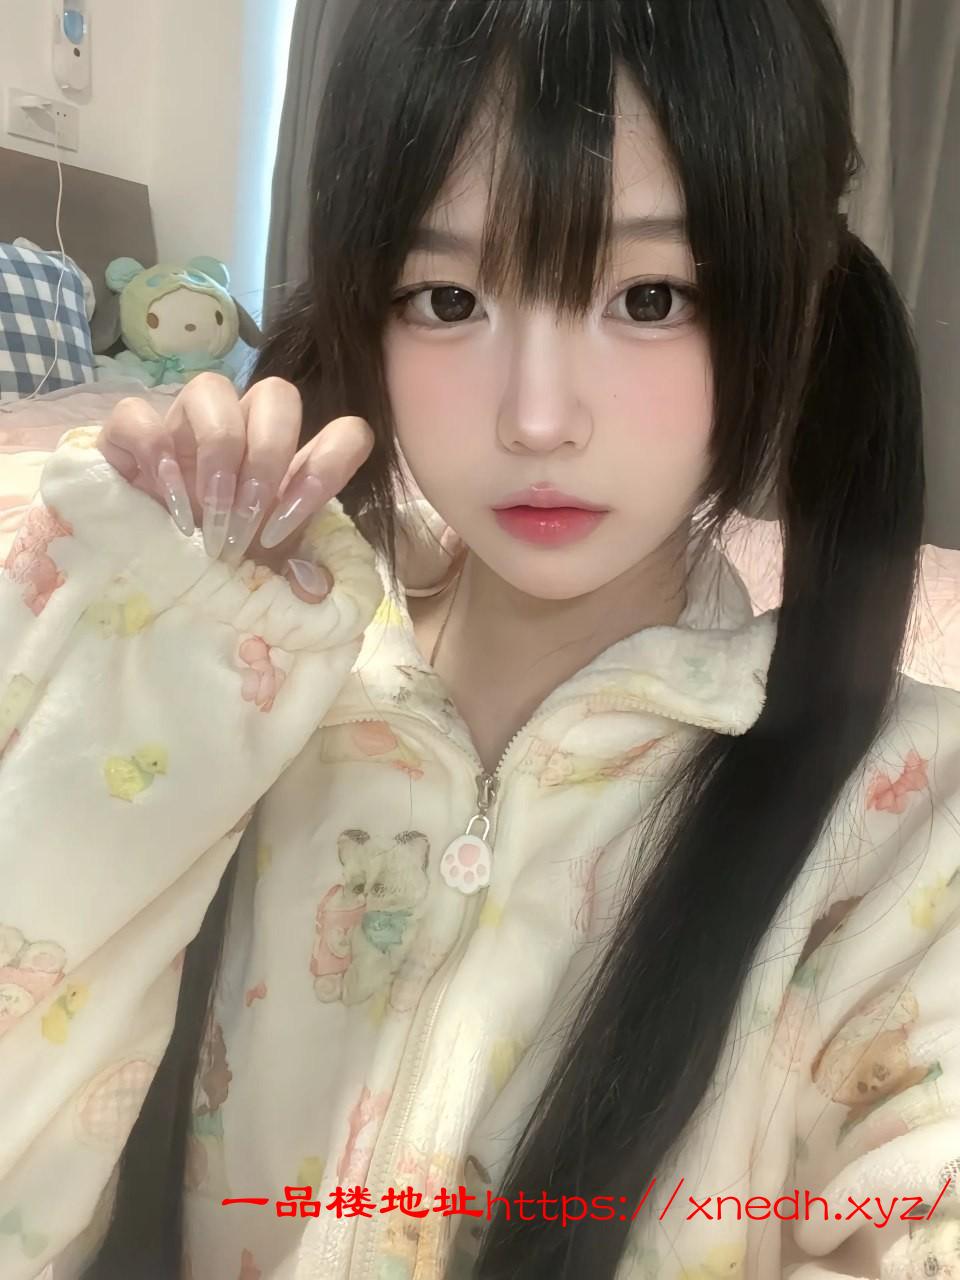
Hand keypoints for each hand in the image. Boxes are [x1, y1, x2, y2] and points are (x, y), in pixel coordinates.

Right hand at [97, 374, 374, 601]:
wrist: (148, 573)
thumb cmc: (220, 569)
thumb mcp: (265, 580)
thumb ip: (298, 584)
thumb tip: (312, 586)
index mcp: (291, 466)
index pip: (345, 434)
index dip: (327, 470)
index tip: (283, 524)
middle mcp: (245, 431)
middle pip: (277, 395)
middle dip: (266, 460)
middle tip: (242, 523)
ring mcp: (188, 424)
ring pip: (211, 387)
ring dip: (217, 452)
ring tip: (203, 516)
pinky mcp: (132, 432)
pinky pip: (140, 413)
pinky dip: (153, 453)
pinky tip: (164, 502)